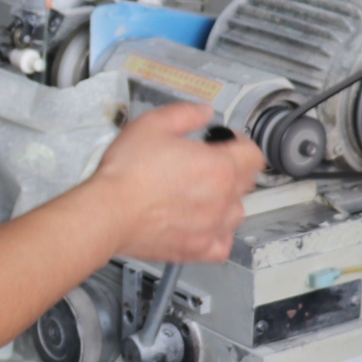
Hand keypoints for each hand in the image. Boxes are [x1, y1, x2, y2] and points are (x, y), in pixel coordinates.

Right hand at [86, 103, 262, 264]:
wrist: (109, 212)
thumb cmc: (128, 173)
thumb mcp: (153, 124)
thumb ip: (185, 114)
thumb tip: (204, 112)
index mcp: (219, 166)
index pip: (253, 154)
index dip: (240, 142)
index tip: (225, 141)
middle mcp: (222, 198)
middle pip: (247, 182)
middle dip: (232, 168)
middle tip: (207, 164)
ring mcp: (212, 226)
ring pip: (237, 213)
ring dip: (227, 201)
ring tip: (204, 194)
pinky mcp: (197, 249)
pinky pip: (223, 244)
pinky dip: (219, 234)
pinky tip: (205, 225)